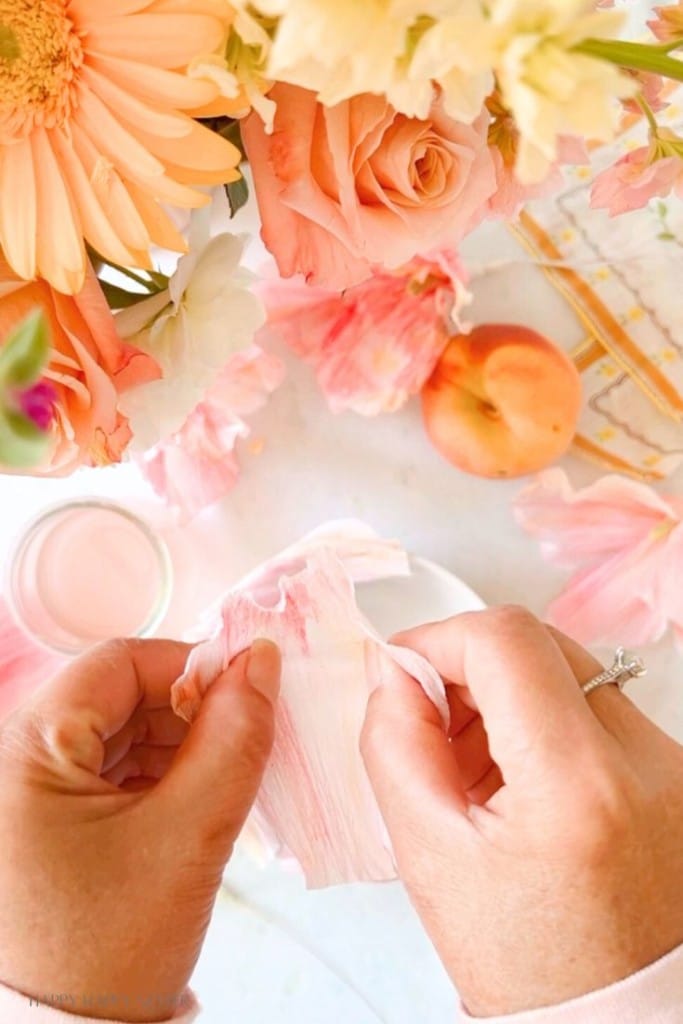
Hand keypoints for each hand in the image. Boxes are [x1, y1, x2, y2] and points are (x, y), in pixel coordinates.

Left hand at [0, 637, 279, 1022]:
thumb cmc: (112, 949)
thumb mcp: (188, 836)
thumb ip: (234, 740)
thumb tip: (262, 663)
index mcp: (27, 749)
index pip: (121, 662)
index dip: (192, 667)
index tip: (249, 693)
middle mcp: (14, 761)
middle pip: (119, 695)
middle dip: (189, 712)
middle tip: (242, 745)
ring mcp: (25, 793)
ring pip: (118, 732)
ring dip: (177, 745)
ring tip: (219, 784)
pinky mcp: (42, 821)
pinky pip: (108, 770)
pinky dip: (156, 775)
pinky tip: (190, 804)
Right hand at [362, 607, 682, 1016]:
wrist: (615, 1015)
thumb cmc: (527, 964)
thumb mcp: (431, 857)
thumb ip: (395, 745)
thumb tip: (394, 675)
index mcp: (577, 784)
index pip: (505, 640)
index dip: (437, 640)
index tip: (403, 672)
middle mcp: (644, 759)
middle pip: (537, 642)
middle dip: (467, 667)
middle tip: (433, 725)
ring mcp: (669, 761)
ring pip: (563, 668)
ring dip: (503, 694)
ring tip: (475, 769)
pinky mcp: (673, 767)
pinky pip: (592, 704)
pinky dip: (541, 721)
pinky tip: (517, 780)